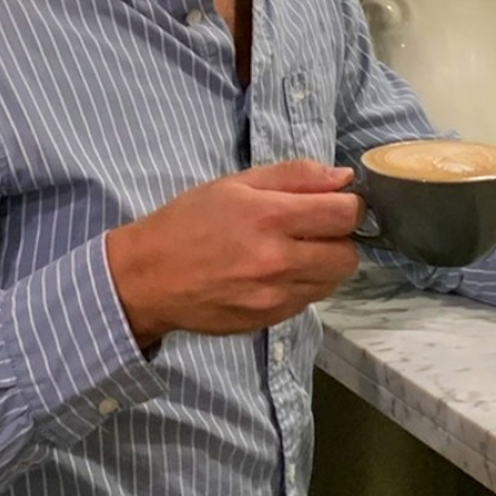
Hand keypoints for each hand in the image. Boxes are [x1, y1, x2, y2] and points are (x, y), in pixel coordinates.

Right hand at [103, 160, 363, 351]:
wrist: (147, 277)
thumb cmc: (189, 222)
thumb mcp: (236, 184)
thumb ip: (295, 176)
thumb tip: (345, 178)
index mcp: (270, 217)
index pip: (346, 214)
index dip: (348, 206)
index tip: (334, 204)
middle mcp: (277, 261)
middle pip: (348, 255)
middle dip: (340, 239)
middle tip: (315, 230)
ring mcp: (274, 296)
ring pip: (332, 281)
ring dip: (324, 265)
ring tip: (293, 252)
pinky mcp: (268, 319)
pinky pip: (308, 301)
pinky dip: (302, 286)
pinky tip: (275, 274)